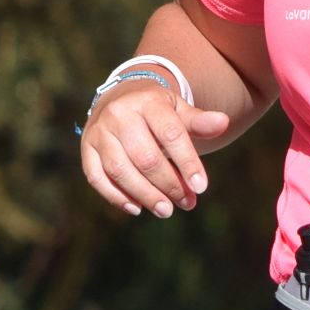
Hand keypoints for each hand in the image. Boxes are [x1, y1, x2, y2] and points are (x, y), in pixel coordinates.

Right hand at [78, 74, 231, 217]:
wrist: (119, 98)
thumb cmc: (156, 111)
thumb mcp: (178, 110)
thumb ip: (199, 121)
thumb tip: (223, 122)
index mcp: (147, 101)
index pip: (171, 134)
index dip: (187, 162)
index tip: (201, 187)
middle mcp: (119, 114)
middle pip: (145, 156)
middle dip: (169, 184)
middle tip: (186, 203)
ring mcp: (99, 132)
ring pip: (120, 169)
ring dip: (145, 194)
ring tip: (165, 210)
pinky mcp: (86, 148)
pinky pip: (97, 177)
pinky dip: (116, 196)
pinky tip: (136, 208)